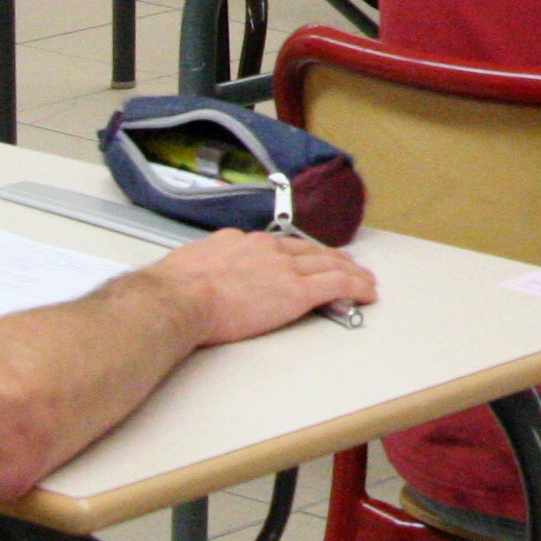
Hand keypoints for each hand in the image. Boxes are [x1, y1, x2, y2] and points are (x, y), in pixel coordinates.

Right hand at [144, 229, 379, 345]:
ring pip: (329, 264)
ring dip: (351, 272)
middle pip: (309, 251)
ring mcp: (284, 269)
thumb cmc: (173, 289)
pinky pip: (337, 285)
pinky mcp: (297, 291)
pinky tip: (366, 292)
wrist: (178, 298)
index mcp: (240, 242)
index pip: (278, 245)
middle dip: (331, 258)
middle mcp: (267, 249)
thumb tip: (199, 276)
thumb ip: (203, 267)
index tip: (303, 259)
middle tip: (346, 264)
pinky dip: (356, 287)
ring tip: (364, 279)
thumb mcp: (187, 266)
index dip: (297, 253)